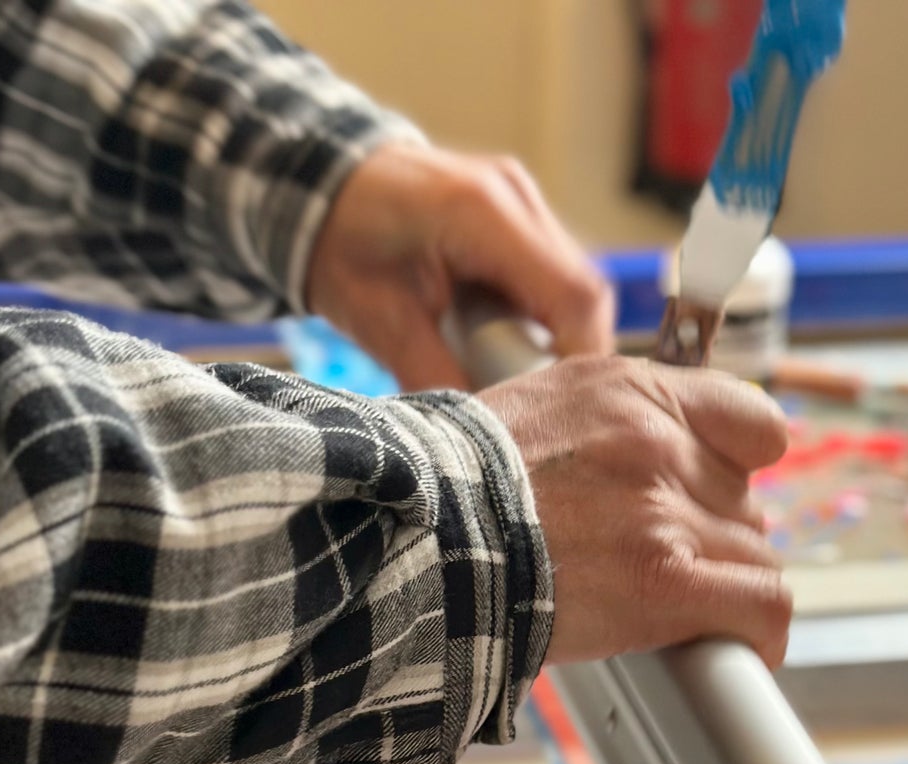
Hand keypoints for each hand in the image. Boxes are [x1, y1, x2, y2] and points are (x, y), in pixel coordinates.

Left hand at [308, 144, 613, 390]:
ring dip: (560, 344)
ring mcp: (523, 203)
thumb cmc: (339, 243)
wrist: (322, 184)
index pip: (573, 295)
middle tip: (541, 408)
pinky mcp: (522, 219)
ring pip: (577, 290)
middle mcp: (515, 198)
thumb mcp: (378, 320)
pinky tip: (513, 353)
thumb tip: (482, 435)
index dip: (582, 360)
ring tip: (522, 383)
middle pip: (585, 294)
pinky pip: (555, 282)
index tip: (564, 411)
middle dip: (572, 360)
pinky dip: (545, 326)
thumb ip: (434, 375)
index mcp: (479, 212)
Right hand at [481, 358, 792, 669]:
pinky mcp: (663, 579)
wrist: (415, 538)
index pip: (752, 424)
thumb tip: (639, 471)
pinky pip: (761, 605)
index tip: (720, 504)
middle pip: (745, 504)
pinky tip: (743, 647)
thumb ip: (609, 428)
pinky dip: (760, 633)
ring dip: (721, 590)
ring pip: (752, 557)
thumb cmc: (454, 490)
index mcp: (632, 392)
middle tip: (657, 571)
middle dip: (713, 542)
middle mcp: (657, 442)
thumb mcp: (537, 412)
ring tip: (669, 611)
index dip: (742, 473)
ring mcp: (663, 511)